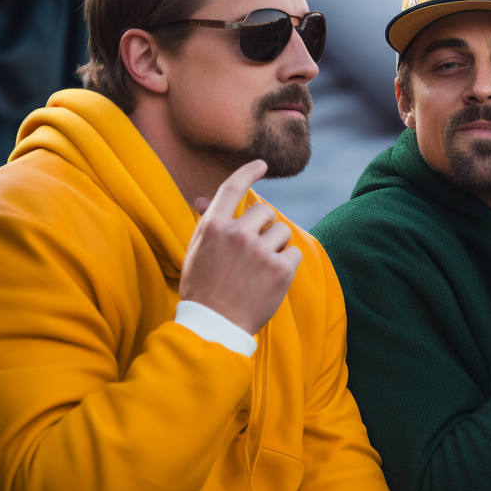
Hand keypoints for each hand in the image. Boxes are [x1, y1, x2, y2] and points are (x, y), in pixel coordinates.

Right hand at [179, 160, 301, 334]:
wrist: (215, 326)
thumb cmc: (202, 289)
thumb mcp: (197, 252)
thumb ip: (207, 223)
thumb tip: (203, 198)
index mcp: (213, 226)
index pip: (233, 188)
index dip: (248, 172)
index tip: (262, 164)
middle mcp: (237, 234)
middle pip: (265, 211)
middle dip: (265, 226)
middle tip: (255, 249)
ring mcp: (260, 251)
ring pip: (282, 232)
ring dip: (276, 246)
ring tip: (260, 269)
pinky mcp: (280, 269)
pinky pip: (294, 252)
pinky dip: (287, 264)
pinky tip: (271, 280)